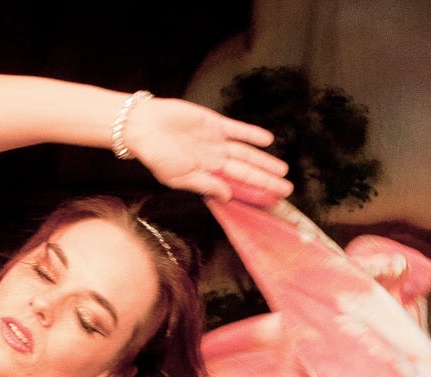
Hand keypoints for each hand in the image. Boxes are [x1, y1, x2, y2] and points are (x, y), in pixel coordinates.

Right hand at [120, 95, 292, 204]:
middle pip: (246, 170)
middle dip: (266, 179)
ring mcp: (215, 141)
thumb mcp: (179, 177)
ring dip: (264, 160)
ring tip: (282, 169)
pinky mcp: (213, 123)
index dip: (255, 191)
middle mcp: (214, 159)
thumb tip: (227, 196)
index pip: (237, 185)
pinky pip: (237, 130)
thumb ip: (205, 185)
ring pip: (246, 152)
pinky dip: (251, 134)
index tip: (272, 199)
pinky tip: (267, 140)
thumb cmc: (155, 155)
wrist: (143, 126)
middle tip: (287, 188)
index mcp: (205, 174)